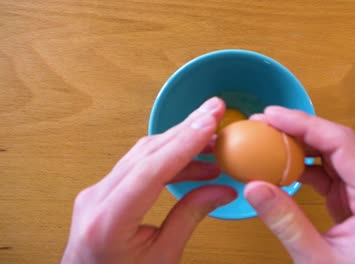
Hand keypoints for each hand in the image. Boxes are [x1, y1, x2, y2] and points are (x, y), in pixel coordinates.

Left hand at [62, 97, 236, 263]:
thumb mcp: (162, 258)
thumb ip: (190, 218)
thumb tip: (221, 190)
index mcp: (108, 220)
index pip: (150, 170)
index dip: (184, 142)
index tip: (209, 121)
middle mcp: (96, 198)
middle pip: (146, 152)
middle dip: (185, 129)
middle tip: (214, 110)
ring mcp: (97, 191)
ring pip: (142, 153)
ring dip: (179, 142)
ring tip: (213, 139)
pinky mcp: (103, 190)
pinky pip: (137, 164)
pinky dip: (167, 158)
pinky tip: (192, 161)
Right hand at [246, 107, 354, 263]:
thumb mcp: (318, 260)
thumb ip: (286, 222)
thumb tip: (253, 187)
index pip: (341, 142)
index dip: (304, 123)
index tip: (272, 116)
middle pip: (337, 142)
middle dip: (298, 129)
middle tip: (261, 124)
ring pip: (333, 154)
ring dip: (300, 146)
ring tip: (267, 141)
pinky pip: (331, 171)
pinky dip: (306, 166)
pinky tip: (283, 166)